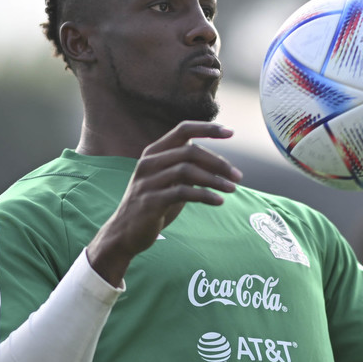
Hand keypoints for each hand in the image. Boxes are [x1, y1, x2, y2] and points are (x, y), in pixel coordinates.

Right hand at [87, 121, 241, 285]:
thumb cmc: (153, 204)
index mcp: (154, 152)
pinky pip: (183, 192)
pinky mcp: (150, 201)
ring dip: (214, 179)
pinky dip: (204, 195)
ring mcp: (147, 181)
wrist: (125, 233)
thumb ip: (186, 168)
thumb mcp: (168, 181)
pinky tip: (218, 201)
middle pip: (190, 151)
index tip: (231, 132)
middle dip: (218, 162)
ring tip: (232, 189)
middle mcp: (149, 163)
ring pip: (188, 171)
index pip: (182, 130)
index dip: (208, 129)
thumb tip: (218, 163)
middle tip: (238, 176)